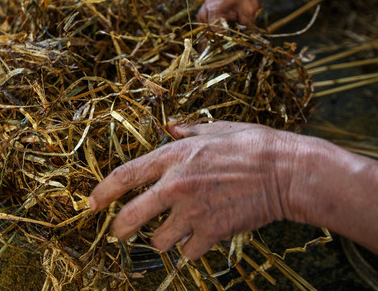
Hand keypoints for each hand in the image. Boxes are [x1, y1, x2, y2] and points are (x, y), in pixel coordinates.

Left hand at [89, 121, 301, 259]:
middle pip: (130, 217)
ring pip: (158, 241)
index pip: (125, 176)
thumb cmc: (253, 144)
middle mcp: (176, 186)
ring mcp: (193, 212)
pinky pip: (188, 252)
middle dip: (119, 229)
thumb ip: (189, 130)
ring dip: (163, 238)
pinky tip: (203, 235)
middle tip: (118, 233)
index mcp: (174, 157)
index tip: (91, 204)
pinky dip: (192, 247)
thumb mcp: (217, 128)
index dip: (102, 192)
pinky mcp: (212, 233)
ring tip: (176, 230)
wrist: (286, 172)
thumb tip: (171, 126)